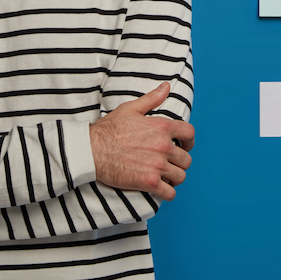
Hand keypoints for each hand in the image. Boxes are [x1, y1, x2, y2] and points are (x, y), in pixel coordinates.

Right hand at [89, 82, 194, 198]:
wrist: (91, 151)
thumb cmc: (108, 130)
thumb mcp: (130, 109)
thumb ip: (152, 98)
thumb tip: (166, 86)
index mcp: (162, 127)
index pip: (189, 134)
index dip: (189, 141)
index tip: (185, 146)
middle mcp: (164, 146)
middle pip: (186, 159)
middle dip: (180, 162)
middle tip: (172, 164)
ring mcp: (157, 165)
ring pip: (180, 176)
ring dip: (175, 177)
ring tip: (167, 177)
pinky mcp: (149, 182)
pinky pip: (170, 193)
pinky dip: (169, 192)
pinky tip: (162, 189)